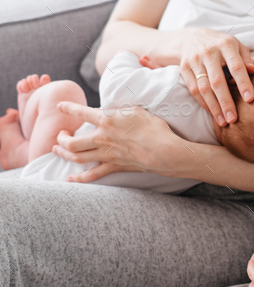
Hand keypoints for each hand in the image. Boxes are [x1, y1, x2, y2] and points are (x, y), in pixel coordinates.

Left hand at [52, 101, 175, 183]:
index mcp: (106, 120)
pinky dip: (79, 179)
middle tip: (61, 134)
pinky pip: (92, 175)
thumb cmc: (154, 127)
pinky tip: (70, 179)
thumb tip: (110, 110)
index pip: (81, 113)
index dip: (68, 108)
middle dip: (61, 138)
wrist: (163, 150)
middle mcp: (102, 138)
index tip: (60, 106)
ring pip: (76, 157)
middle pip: (71, 142)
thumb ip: (119, 110)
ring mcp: (106, 154)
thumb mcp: (136, 110)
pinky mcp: (113, 166)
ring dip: (63, 154)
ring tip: (57, 150)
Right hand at [139, 27, 253, 125]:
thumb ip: (246, 58)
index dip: (243, 83)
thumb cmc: (220, 45)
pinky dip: (204, 103)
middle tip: (234, 119)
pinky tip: (213, 113)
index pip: (236, 66)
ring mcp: (195, 61)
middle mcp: (209, 52)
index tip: (250, 99)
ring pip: (204, 88)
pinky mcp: (184, 69)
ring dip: (214, 107)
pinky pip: (194, 90)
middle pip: (217, 81)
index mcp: (225, 44)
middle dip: (226, 102)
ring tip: (224, 122)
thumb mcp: (235, 45)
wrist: (189, 38)